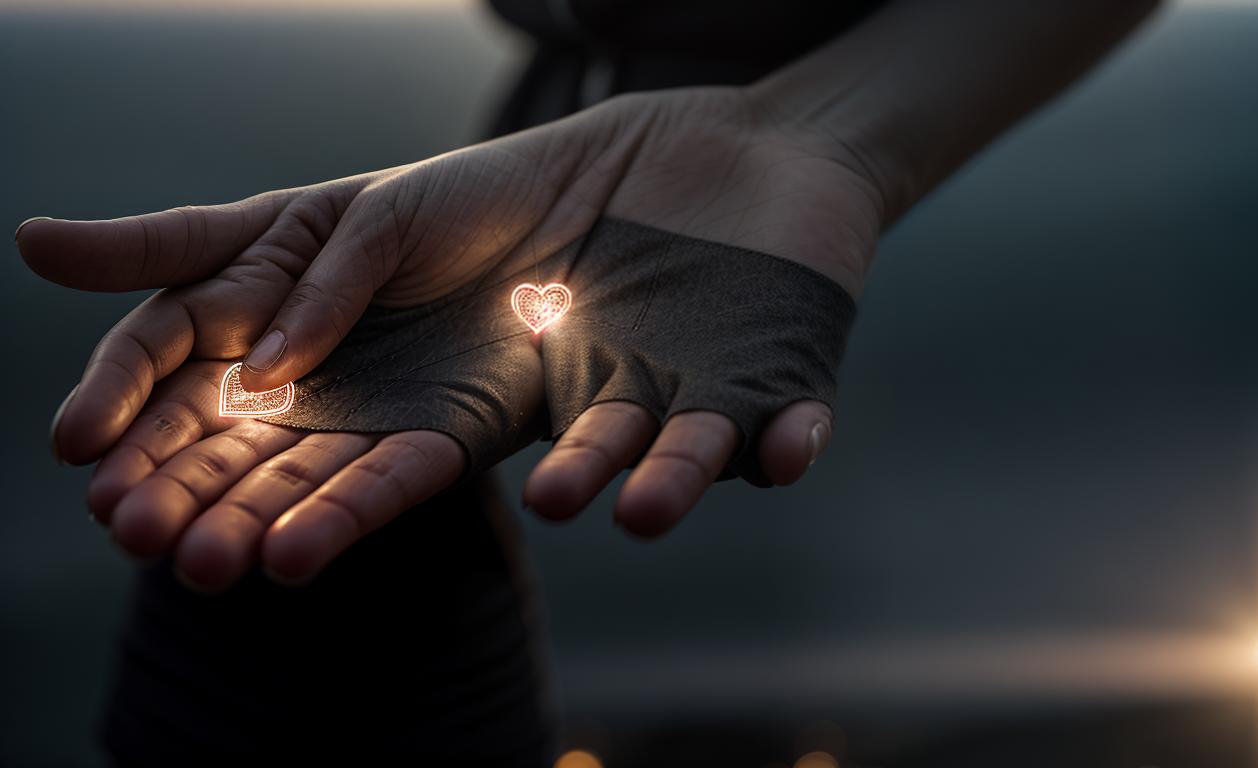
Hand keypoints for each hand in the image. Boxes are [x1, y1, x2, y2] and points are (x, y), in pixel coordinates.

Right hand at [21, 87, 883, 585]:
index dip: (260, 492)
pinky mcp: (757, 385)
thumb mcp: (362, 205)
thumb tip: (95, 282)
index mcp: (449, 392)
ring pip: (628, 463)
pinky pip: (777, 433)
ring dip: (615, 482)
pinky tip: (782, 456)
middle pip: (432, 478)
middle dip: (337, 518)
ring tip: (599, 500)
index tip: (183, 536)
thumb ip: (262, 256)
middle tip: (260, 562)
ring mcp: (648, 403)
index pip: (334, 454)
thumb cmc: (522, 187)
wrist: (700, 147)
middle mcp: (527, 421)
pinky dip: (785, 447)